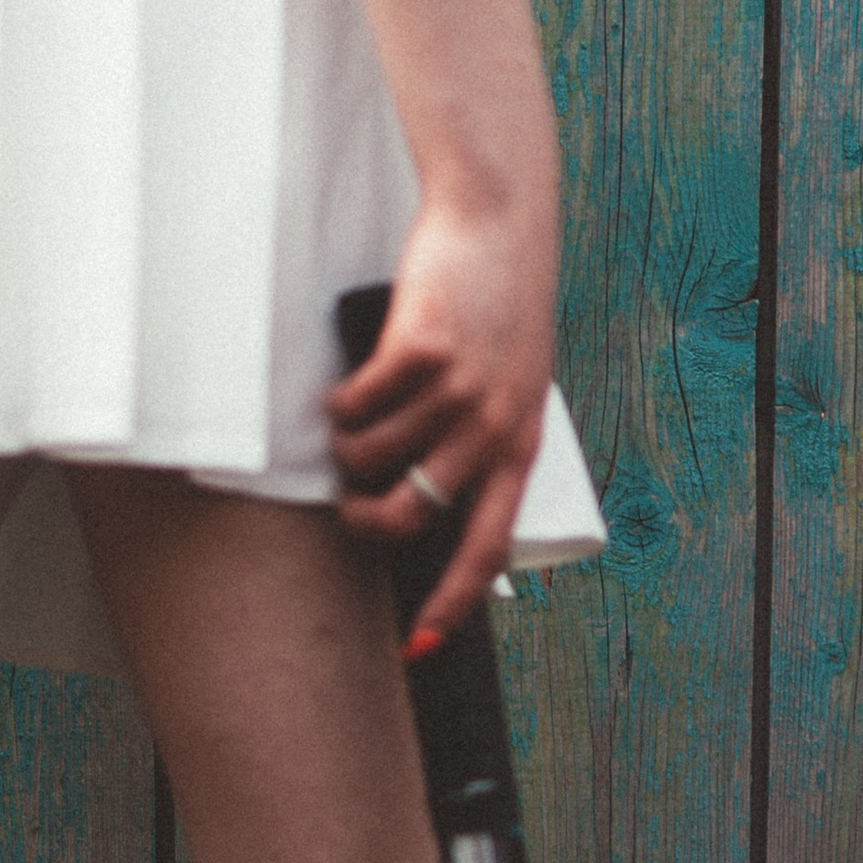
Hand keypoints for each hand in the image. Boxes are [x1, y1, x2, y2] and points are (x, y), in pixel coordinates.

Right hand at [326, 194, 555, 654]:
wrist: (499, 217)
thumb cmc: (499, 300)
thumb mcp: (511, 378)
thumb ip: (482, 433)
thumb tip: (427, 492)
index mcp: (520, 443)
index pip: (487, 545)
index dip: (452, 600)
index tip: (421, 644)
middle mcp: (492, 425)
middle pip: (412, 514)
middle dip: (366, 520)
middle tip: (351, 503)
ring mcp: (458, 388)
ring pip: (372, 458)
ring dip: (348, 449)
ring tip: (351, 424)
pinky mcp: (421, 350)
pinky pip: (357, 405)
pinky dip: (342, 403)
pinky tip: (348, 390)